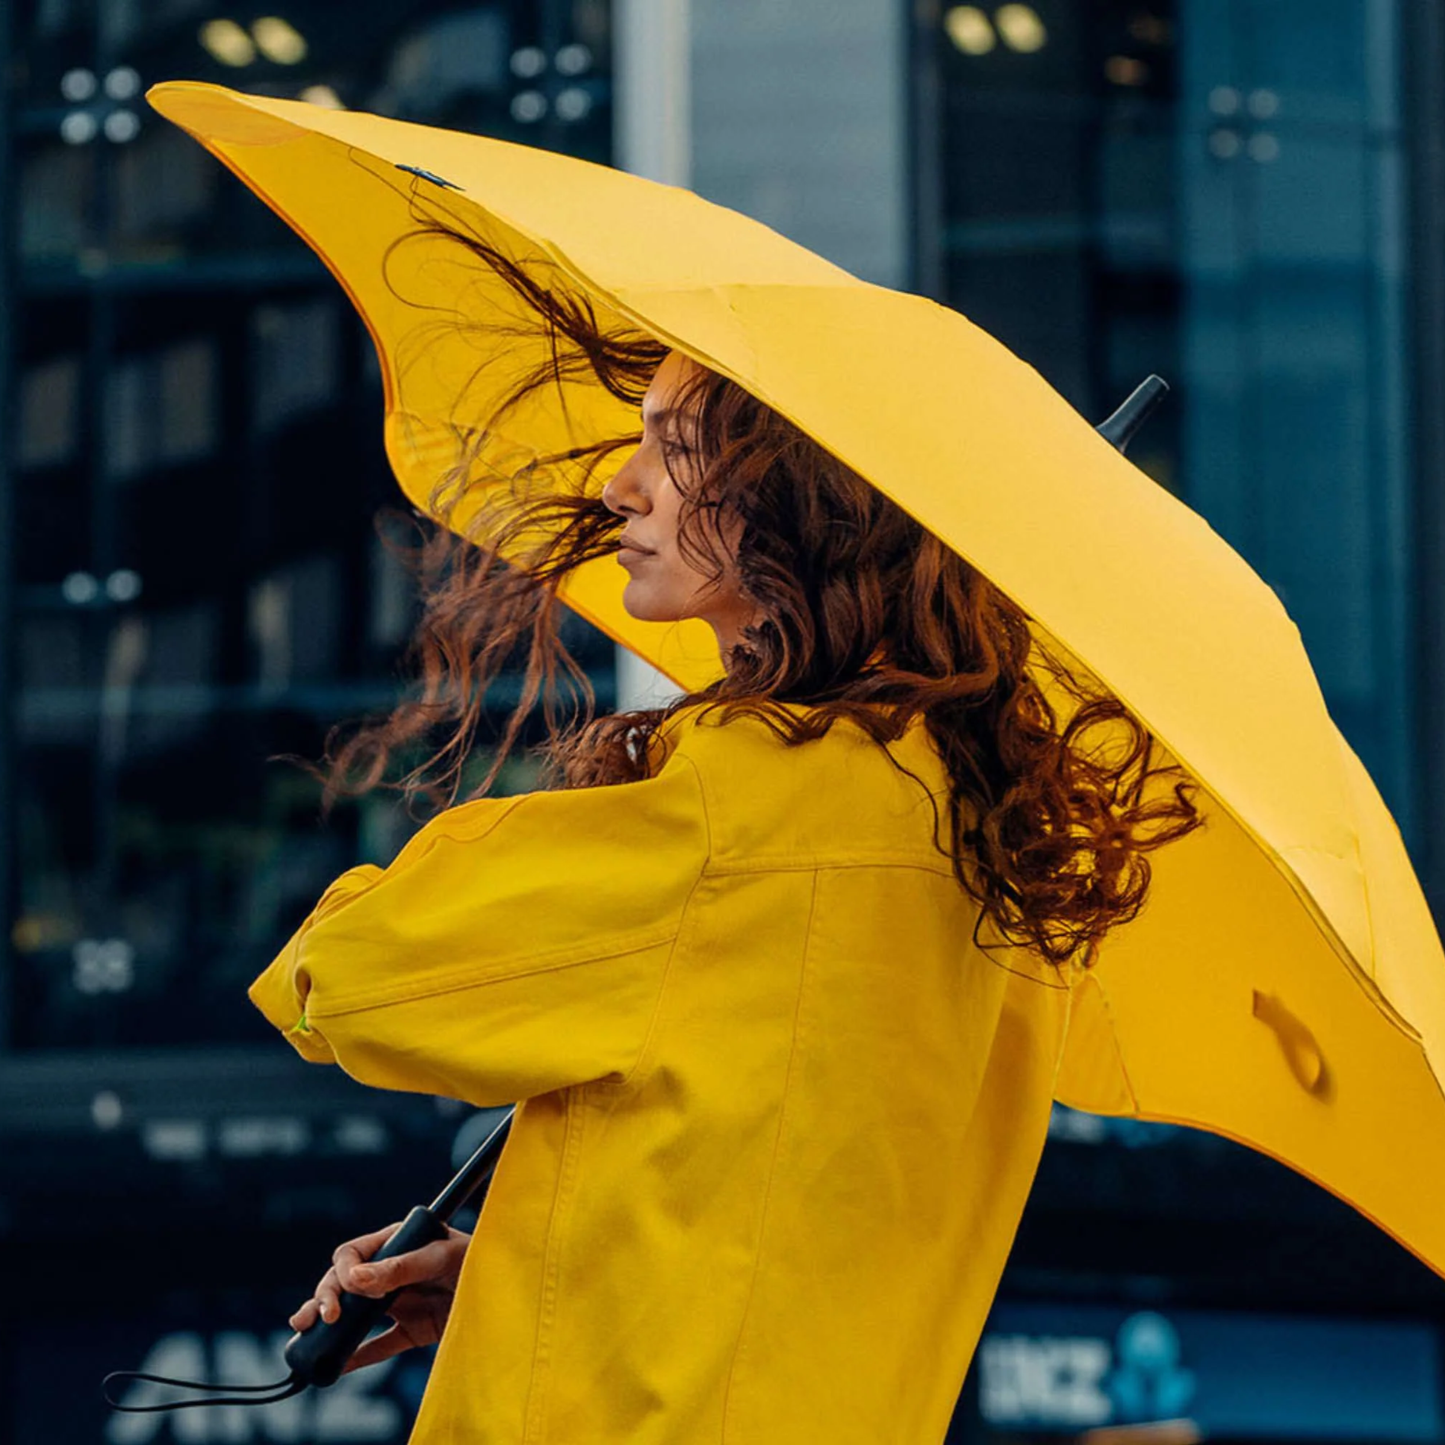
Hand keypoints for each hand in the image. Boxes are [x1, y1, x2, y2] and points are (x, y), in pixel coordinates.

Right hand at [288, 1221, 471, 1372]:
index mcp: (399, 1243)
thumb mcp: (443, 1257)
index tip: (346, 1287)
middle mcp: (393, 1273)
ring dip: (329, 1326)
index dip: (343, 1269)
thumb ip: (402, 1267)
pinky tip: (337, 1366)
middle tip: (320, 1317)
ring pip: (355, 1315)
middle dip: (325, 1297)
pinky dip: (356, 1357)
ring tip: (304, 1334)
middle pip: (345, 1284)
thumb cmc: (481, 1258)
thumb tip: (355, 1278)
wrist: (512, 1294)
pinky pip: (378, 1346)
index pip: (355, 1253)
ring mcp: (400, 1303)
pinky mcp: (412, 1330)